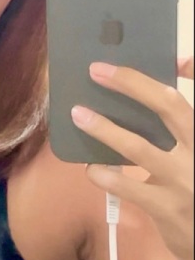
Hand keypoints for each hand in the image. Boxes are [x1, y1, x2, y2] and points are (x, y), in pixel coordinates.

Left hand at [70, 57, 193, 259]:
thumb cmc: (193, 184)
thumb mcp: (193, 150)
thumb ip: (180, 121)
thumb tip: (171, 71)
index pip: (190, 98)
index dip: (191, 70)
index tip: (167, 51)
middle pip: (169, 107)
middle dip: (131, 84)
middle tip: (97, 70)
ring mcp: (186, 181)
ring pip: (139, 147)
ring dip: (104, 128)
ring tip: (78, 113)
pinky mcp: (168, 208)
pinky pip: (127, 187)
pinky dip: (104, 174)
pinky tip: (91, 168)